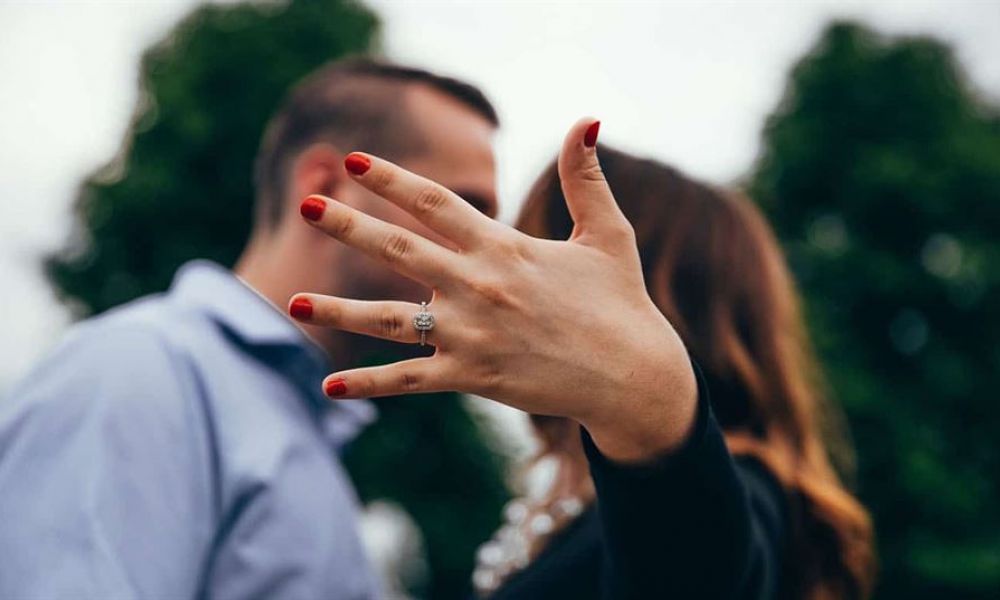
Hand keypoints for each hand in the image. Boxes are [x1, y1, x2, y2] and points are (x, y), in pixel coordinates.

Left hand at [291, 118, 696, 462]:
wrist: (632, 376)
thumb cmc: (620, 301)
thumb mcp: (608, 233)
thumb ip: (585, 178)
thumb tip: (588, 119)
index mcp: (504, 248)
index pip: (437, 204)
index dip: (393, 180)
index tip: (353, 161)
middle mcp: (478, 288)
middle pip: (399, 250)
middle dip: (350, 226)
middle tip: (307, 205)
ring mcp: (471, 336)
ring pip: (389, 320)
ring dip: (339, 310)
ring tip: (293, 299)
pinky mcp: (472, 377)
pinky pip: (409, 380)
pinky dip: (369, 383)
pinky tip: (329, 386)